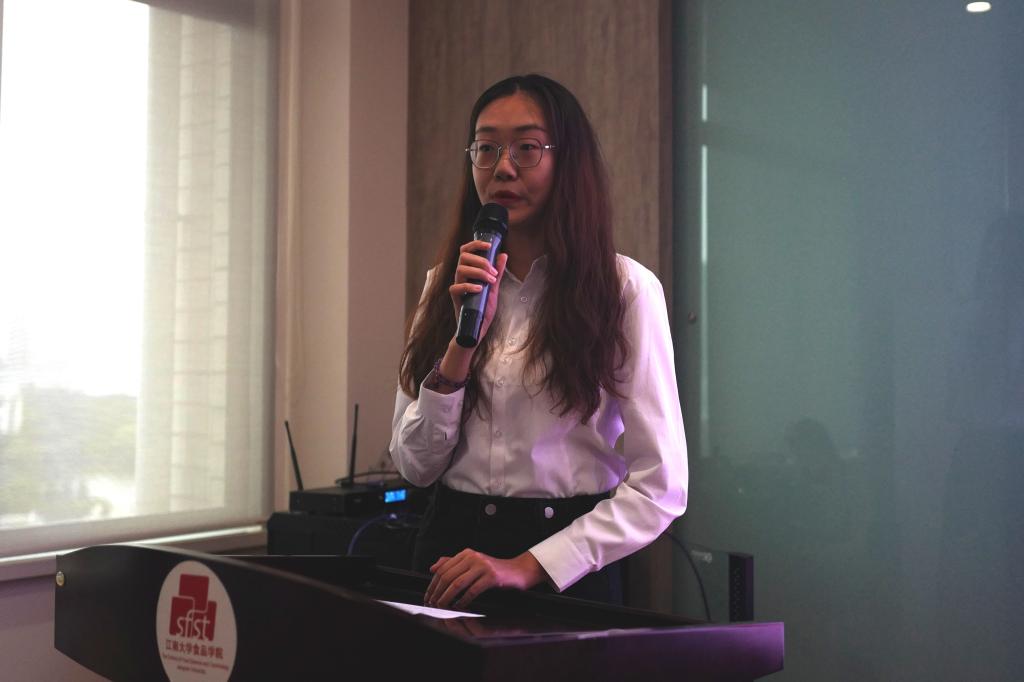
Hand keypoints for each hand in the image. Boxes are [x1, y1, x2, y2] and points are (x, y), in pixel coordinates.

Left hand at [424, 549, 546, 609]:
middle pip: (448, 576)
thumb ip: (453, 563)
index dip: (433, 584)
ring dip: (447, 598)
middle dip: (437, 592)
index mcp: (466, 553)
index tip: (428, 596)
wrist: (518, 570)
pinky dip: (463, 601)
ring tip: (442, 607)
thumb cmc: (494, 569)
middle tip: (432, 604)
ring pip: (457, 584)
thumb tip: (433, 568)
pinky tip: (458, 607)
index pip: (443, 569)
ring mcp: (482, 566)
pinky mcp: (491, 577)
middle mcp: (473, 557)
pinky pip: (472, 591)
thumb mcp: (473, 563)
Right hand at [449, 241, 507, 342]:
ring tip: (490, 281)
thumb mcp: (493, 288)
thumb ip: (497, 272)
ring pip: (460, 269)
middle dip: (481, 260)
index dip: (476, 244)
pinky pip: (456, 287)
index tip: (489, 245)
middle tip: (493, 271)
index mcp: (469, 271)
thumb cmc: (483, 308)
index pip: (466, 251)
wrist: (477, 328)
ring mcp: (457, 286)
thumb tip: (503, 255)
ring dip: (478, 272)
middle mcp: (461, 277)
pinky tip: (480, 289)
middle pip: (463, 257)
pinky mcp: (455, 298)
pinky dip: (469, 286)